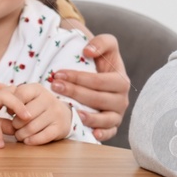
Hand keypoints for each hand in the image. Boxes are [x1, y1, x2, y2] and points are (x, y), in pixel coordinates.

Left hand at [0, 79, 72, 144]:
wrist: (62, 115)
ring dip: (21, 135)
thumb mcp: (22, 95)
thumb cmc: (35, 104)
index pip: (18, 96)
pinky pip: (43, 137)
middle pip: (24, 115)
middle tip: (13, 127)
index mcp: (36, 88)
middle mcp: (48, 99)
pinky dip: (32, 141)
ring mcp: (55, 113)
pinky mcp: (60, 127)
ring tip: (18, 135)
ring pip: (32, 127)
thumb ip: (4, 90)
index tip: (9, 112)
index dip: (10, 107)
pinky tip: (27, 140)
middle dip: (15, 124)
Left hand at [48, 27, 129, 142]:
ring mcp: (117, 114)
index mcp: (121, 80)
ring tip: (73, 111)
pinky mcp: (112, 126)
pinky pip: (110, 133)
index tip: (58, 73)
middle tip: (54, 86)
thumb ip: (101, 42)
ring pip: (105, 118)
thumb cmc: (102, 61)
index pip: (99, 81)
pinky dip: (103, 134)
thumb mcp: (106, 45)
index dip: (78, 78)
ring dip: (89, 116)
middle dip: (75, 92)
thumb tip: (88, 51)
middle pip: (98, 99)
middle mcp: (121, 99)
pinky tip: (93, 132)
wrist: (103, 75)